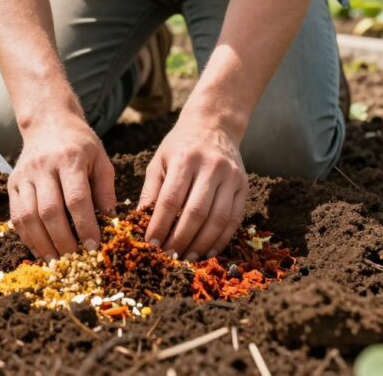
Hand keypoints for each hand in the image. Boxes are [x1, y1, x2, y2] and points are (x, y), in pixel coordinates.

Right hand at [8, 111, 115, 260]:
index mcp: (70, 158)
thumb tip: (111, 222)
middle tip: (76, 259)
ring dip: (42, 244)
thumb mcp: (100, 159)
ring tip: (57, 260)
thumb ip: (106, 190)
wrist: (48, 122)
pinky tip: (40, 250)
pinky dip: (27, 237)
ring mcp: (24, 175)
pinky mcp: (12, 183)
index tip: (94, 246)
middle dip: (63, 240)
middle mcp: (43, 166)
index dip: (85, 226)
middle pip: (49, 211)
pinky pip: (16, 216)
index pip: (76, 198)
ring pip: (28, 216)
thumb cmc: (80, 144)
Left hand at [138, 109, 248, 260]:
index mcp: (185, 159)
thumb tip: (139, 223)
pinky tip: (208, 251)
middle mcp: (211, 167)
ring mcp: (231, 177)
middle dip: (181, 238)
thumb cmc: (180, 146)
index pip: (171, 199)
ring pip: (218, 219)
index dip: (160, 224)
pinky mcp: (243, 186)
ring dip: (202, 243)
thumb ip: (150, 191)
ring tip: (187, 258)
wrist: (213, 125)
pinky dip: (221, 239)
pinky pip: (234, 219)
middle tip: (169, 257)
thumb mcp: (159, 161)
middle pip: (196, 212)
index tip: (151, 244)